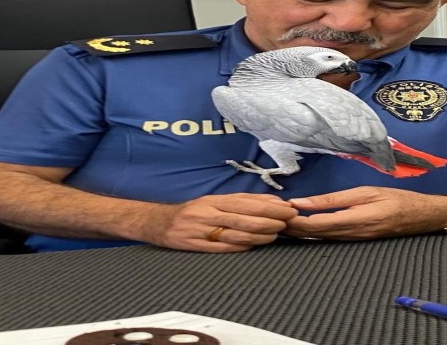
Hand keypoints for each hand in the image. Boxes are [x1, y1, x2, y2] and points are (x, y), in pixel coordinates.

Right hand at [140, 194, 297, 252]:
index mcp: (214, 200)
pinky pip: (220, 247)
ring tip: (275, 235)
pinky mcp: (195, 246)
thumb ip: (241, 201)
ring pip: (234, 233)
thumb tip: (273, 201)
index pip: (246, 202)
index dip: (268, 206)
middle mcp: (207, 213)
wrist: (159, 223)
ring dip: (258, 235)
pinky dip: (239, 247)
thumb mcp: (214, 200)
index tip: (287, 208)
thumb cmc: (194, 211)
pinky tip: (253, 246)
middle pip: (243, 217)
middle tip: (287, 222)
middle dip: (268, 220)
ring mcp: (200, 230)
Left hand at [284, 186, 446, 239]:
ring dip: (299, 232)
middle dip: (291, 229)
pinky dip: (313, 232)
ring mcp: (354, 240)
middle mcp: (351, 235)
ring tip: (280, 222)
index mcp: (352, 221)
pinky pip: (329, 238)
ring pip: (319, 238)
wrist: (424, 216)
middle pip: (313, 234)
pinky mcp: (356, 239)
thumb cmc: (396, 199)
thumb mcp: (364, 192)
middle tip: (270, 219)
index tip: (277, 213)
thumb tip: (302, 202)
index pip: (314, 225)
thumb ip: (332, 199)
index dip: (293, 222)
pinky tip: (302, 227)